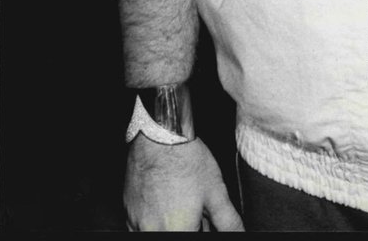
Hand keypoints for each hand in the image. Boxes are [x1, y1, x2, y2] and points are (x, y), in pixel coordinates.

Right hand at [124, 135, 243, 230]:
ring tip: (181, 202)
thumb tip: (240, 234)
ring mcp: (136, 224)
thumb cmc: (186, 161)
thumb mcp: (215, 191)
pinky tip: (166, 202)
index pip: (192, 239)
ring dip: (172, 225)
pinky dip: (155, 221)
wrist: (159, 136)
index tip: (202, 220)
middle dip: (189, 226)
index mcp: (178, 230)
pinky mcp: (127, 214)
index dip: (200, 228)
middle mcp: (153, 232)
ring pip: (158, 232)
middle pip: (175, 234)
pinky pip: (141, 228)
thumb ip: (228, 221)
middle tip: (195, 209)